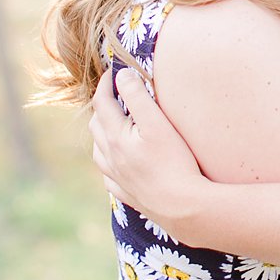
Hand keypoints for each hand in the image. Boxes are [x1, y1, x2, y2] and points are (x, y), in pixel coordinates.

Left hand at [89, 64, 208, 231]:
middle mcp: (110, 158)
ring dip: (102, 134)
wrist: (183, 207)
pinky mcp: (128, 194)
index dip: (106, 84)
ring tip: (114, 125)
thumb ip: (137, 97)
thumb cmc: (174, 162)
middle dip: (103, 106)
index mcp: (115, 137)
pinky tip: (118, 164)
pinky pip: (109, 177)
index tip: (115, 72)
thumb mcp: (157, 123)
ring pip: (98, 152)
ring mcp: (117, 178)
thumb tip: (122, 75)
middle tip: (117, 94)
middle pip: (96, 125)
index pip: (102, 103)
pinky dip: (109, 163)